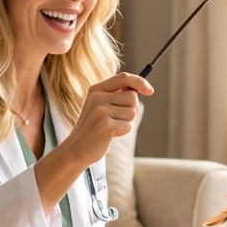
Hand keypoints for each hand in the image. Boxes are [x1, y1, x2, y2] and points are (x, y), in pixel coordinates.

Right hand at [34, 73, 152, 215]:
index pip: (123, 78)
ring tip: (111, 128)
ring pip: (132, 112)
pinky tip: (109, 135)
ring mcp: (101, 110)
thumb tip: (139, 89)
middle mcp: (97, 97)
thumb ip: (116, 96)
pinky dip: (123, 132)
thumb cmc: (93, 128)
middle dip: (131, 109)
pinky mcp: (106, 124)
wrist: (76, 149)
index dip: (140, 82)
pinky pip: (128, 125)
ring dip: (126, 122)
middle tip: (118, 119)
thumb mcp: (100, 107)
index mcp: (96, 90)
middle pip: (132, 96)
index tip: (150, 90)